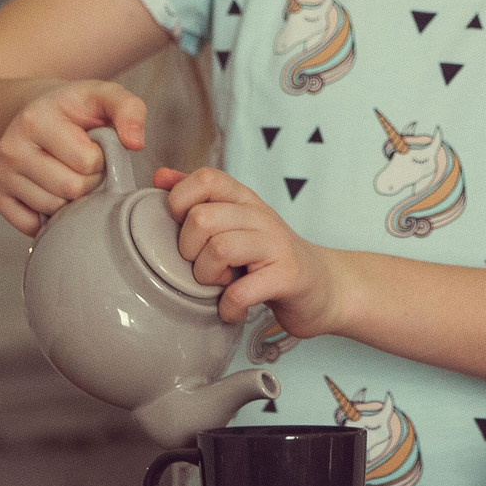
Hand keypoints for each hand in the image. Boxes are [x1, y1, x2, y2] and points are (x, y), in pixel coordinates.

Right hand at [0, 80, 147, 235]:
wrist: (38, 111)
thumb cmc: (76, 109)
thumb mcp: (105, 96)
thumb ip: (129, 109)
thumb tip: (135, 143)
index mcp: (36, 119)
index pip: (87, 162)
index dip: (101, 159)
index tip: (95, 146)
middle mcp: (10, 146)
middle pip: (70, 190)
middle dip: (89, 181)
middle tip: (84, 164)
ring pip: (53, 209)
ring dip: (71, 199)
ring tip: (69, 173)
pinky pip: (31, 225)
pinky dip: (48, 216)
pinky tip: (53, 191)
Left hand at [159, 166, 342, 334]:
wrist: (325, 287)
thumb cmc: (269, 259)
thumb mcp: (235, 223)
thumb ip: (199, 200)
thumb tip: (160, 176)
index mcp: (244, 199)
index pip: (204, 178)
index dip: (180, 203)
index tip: (184, 230)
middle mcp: (260, 216)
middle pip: (202, 218)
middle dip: (189, 251)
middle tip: (203, 267)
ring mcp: (276, 245)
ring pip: (218, 250)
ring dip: (207, 278)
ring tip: (219, 286)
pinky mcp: (287, 277)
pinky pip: (240, 291)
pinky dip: (228, 307)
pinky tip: (233, 309)